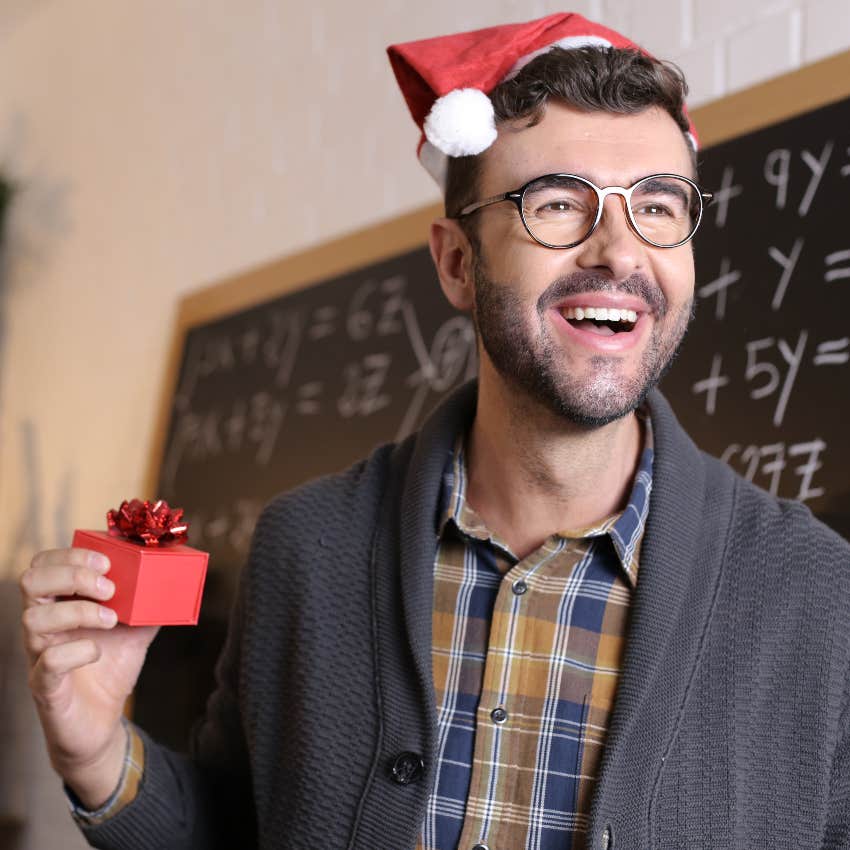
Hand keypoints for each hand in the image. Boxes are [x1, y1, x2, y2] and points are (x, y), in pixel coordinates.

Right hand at [20, 547, 159, 808]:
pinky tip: (98, 651)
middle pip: (31, 581)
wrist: (102, 723)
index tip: (107, 562)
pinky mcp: (44, 686)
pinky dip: (76, 651)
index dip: (70, 555)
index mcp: (60, 604)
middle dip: (72, 575)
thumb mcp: (136, 629)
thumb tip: (177, 579)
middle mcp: (42, 626)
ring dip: (78, 611)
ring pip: (33, 619)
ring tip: (111, 617)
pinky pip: (47, 663)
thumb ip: (150, 603)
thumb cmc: (111, 668)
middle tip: (109, 586)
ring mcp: (38, 655)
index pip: (44, 564)